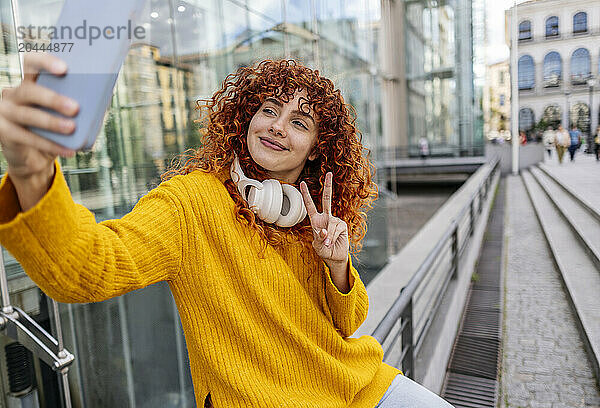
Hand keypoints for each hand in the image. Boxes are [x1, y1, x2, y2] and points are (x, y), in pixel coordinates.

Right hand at [0, 53, 78, 181]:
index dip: (45, 62)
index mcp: (30, 83)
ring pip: (27, 114)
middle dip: (53, 99)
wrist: (35, 158)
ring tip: (71, 128)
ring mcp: (6, 112)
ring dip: (52, 122)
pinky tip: (69, 150)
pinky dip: (51, 144)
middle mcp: (14, 94)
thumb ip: (81, 103)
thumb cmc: (55, 131)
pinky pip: (27, 138)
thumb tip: (107, 95)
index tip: (64, 69)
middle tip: (75, 108)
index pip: (31, 63)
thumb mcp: (66, 115)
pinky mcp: (4, 132)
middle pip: (29, 90)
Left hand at [299, 172, 348, 267]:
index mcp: (315, 220)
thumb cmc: (324, 251)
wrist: (335, 257)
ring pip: (331, 223)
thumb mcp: (318, 246)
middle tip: (329, 173)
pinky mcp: (343, 226)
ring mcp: (335, 220)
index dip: (306, 194)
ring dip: (328, 236)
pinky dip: (333, 237)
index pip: (310, 205)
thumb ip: (320, 238)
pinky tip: (332, 242)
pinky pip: (336, 229)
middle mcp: (326, 217)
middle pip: (327, 199)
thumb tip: (325, 230)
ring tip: (327, 244)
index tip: (302, 183)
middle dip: (328, 186)